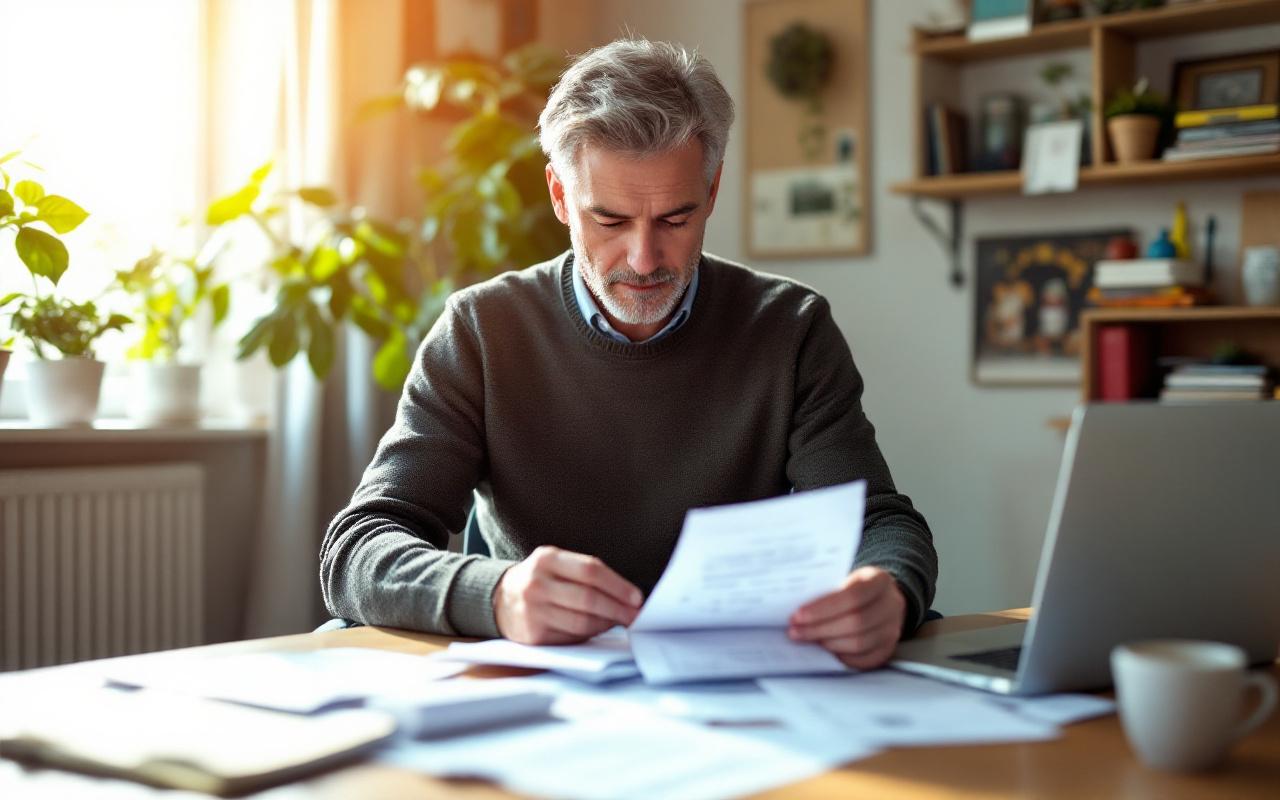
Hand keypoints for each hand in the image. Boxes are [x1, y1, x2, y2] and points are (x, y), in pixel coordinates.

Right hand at [494, 545, 643, 644]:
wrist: (500, 599)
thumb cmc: (540, 581)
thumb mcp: (555, 564)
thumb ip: (585, 574)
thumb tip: (626, 596)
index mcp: (547, 559)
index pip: (591, 571)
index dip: (618, 585)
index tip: (637, 598)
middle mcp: (537, 584)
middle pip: (588, 599)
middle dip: (618, 609)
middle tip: (636, 616)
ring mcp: (533, 611)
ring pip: (582, 622)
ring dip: (607, 624)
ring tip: (620, 622)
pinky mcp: (533, 635)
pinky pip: (571, 637)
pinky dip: (590, 634)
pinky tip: (598, 629)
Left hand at [788, 566, 905, 668]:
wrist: (882, 598)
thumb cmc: (855, 587)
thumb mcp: (845, 577)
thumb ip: (826, 590)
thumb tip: (797, 611)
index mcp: (879, 580)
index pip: (852, 596)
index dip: (823, 609)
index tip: (798, 615)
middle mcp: (892, 605)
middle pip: (855, 622)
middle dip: (820, 629)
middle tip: (796, 632)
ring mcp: (892, 629)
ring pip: (859, 643)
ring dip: (828, 644)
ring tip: (808, 640)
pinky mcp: (888, 649)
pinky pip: (864, 659)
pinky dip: (842, 657)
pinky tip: (825, 652)